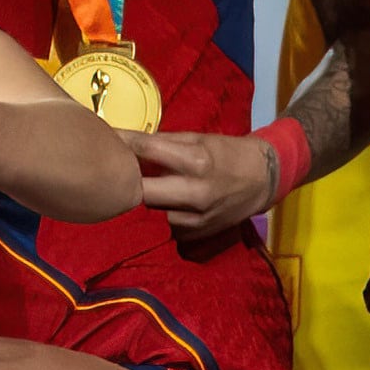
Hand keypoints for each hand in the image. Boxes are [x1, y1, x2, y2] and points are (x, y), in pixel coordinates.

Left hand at [132, 127, 283, 236]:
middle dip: (130, 180)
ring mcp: (197, 216)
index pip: (148, 150)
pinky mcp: (198, 232)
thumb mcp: (200, 139)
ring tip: (152, 188)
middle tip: (120, 172)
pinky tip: (173, 204)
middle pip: (142, 190)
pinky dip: (166, 212)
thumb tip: (129, 142)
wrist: (265, 178)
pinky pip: (168, 223)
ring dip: (150, 198)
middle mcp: (195, 191)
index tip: (105, 138)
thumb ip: (165, 143)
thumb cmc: (229, 152)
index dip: (123, 143)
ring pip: (153, 209)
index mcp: (196, 160)